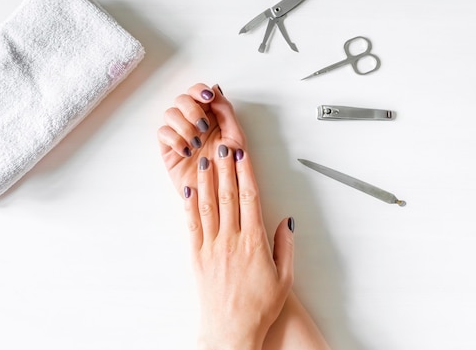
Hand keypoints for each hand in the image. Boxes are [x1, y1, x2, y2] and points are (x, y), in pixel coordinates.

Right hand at [157, 83, 245, 196]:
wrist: (220, 196)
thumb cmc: (230, 170)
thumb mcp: (236, 138)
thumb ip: (226, 112)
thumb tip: (215, 90)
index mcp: (211, 116)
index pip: (199, 93)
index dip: (199, 91)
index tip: (208, 99)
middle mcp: (193, 123)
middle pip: (182, 99)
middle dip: (192, 109)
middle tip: (203, 126)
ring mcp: (179, 135)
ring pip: (170, 113)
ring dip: (184, 125)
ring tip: (196, 143)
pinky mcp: (168, 149)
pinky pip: (163, 133)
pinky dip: (174, 139)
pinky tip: (186, 151)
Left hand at [183, 147, 294, 349]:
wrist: (231, 330)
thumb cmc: (259, 307)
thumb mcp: (285, 278)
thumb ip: (286, 247)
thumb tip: (287, 221)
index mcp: (254, 243)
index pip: (250, 198)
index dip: (246, 173)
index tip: (242, 155)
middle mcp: (231, 240)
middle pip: (228, 196)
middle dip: (225, 168)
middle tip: (221, 146)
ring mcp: (212, 247)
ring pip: (208, 206)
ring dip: (206, 180)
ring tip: (203, 159)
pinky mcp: (197, 256)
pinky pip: (192, 224)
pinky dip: (189, 204)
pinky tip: (189, 189)